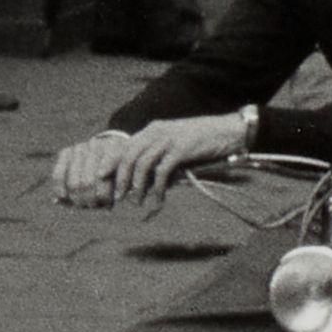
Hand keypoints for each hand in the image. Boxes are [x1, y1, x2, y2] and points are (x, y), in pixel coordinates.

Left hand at [50, 114, 243, 212]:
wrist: (230, 130)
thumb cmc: (202, 142)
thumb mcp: (174, 146)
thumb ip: (158, 159)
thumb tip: (143, 182)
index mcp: (151, 129)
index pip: (123, 146)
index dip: (109, 164)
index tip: (101, 180)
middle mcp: (156, 131)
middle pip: (127, 156)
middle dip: (119, 179)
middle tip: (116, 198)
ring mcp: (169, 139)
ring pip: (142, 164)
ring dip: (136, 186)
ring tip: (136, 201)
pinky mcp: (182, 149)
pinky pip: (162, 170)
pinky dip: (158, 187)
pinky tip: (158, 200)